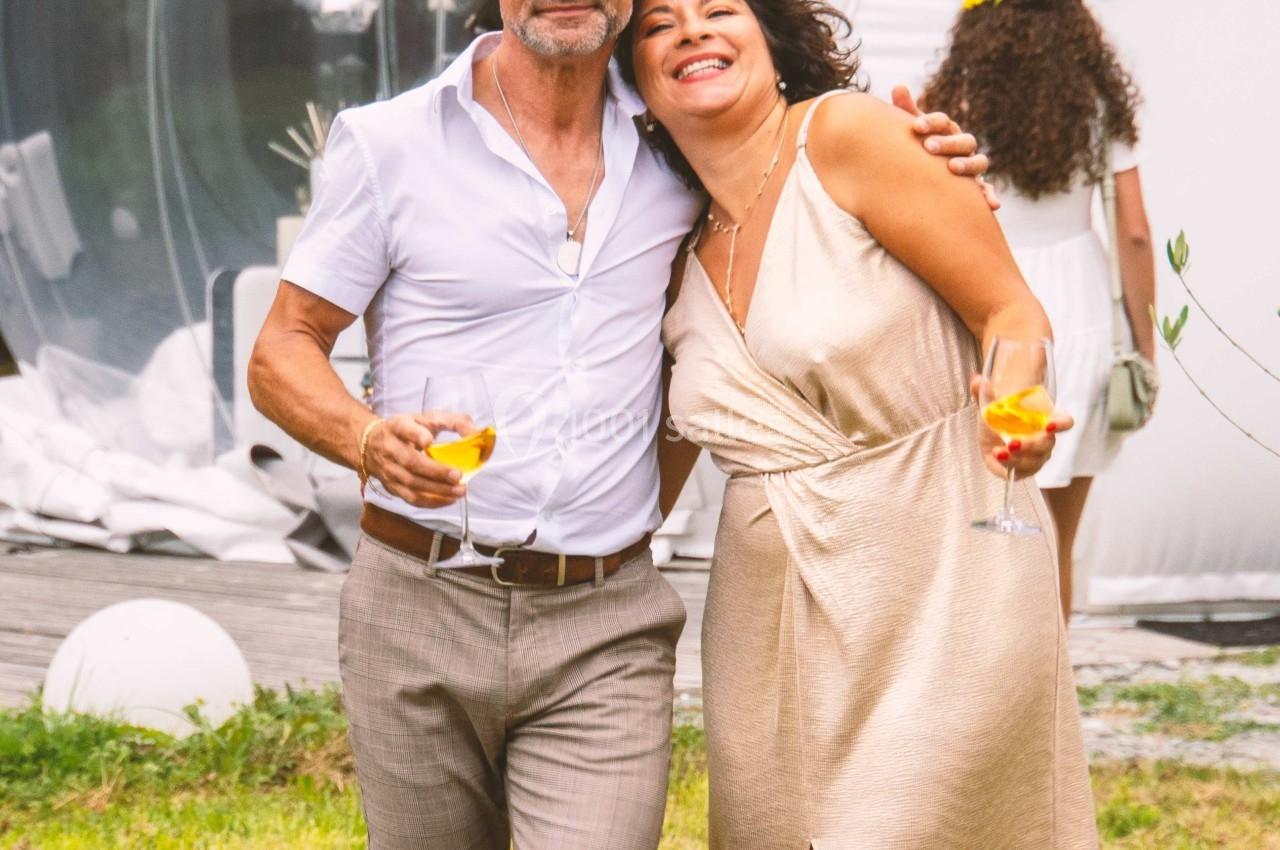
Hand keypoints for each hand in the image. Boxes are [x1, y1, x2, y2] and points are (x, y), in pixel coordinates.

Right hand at [362, 412, 473, 507]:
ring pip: (412, 483)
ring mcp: (389, 470)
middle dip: (435, 471)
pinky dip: (432, 502)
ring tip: (460, 490)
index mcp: (397, 426)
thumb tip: (477, 432)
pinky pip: (411, 498)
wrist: (371, 444)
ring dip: (437, 490)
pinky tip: (449, 499)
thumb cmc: (407, 430)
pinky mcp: (392, 486)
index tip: (429, 440)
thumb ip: (454, 421)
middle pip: (410, 462)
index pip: (404, 429)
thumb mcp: (426, 418)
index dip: (416, 435)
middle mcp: (390, 448)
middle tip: (458, 475)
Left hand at [892, 85, 999, 210]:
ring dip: (968, 163)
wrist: (932, 176)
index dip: (931, 122)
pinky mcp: (976, 189)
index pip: (943, 122)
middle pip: (963, 140)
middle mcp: (964, 147)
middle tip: (929, 147)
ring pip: (979, 162)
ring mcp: (973, 167)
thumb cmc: (921, 149)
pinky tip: (993, 204)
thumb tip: (898, 86)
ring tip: (952, 168)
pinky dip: (991, 196)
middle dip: (947, 142)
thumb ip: (906, 111)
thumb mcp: (915, 132)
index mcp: (948, 131)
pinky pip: (986, 191)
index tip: (916, 127)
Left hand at [971, 375, 1074, 478]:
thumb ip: (986, 394)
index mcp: (1046, 421)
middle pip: (1046, 445)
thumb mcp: (993, 403)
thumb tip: (978, 381)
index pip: (1064, 422)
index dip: (1061, 423)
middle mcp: (1044, 440)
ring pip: (1034, 461)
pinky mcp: (1022, 469)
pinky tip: (997, 457)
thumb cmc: (1001, 415)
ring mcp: (1035, 457)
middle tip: (1014, 442)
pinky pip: (1020, 472)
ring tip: (1001, 452)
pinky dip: (1009, 466)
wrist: (994, 431)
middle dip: (1031, 445)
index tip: (1050, 424)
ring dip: (1018, 459)